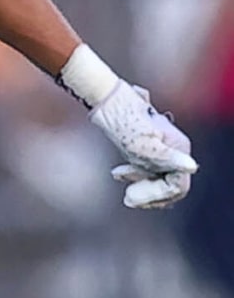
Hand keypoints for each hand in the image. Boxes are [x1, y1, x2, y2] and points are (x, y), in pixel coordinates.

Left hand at [86, 81, 197, 210]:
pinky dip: (135, 175)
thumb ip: (165, 157)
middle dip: (150, 194)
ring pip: (158, 177)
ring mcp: (161, 146)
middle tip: (128, 198)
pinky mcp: (147, 144)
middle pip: (170, 183)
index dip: (157, 195)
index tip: (130, 196)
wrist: (106, 99)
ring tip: (124, 189)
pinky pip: (148, 167)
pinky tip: (117, 174)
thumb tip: (191, 166)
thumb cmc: (122, 119)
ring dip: (142, 185)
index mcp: (178, 149)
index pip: (178, 185)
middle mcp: (174, 148)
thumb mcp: (141, 143)